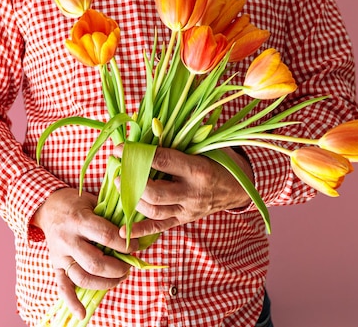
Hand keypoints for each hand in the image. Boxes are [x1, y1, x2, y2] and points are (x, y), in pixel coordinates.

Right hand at [30, 188, 137, 318]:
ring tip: (120, 277)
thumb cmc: (75, 202)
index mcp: (79, 220)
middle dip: (117, 268)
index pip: (106, 236)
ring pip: (82, 277)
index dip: (125, 244)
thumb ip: (110, 212)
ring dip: (105, 283)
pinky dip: (71, 302)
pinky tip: (82, 313)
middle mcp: (68, 239)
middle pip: (96, 262)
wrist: (46, 206)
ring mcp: (60, 254)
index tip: (135, 246)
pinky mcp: (55, 265)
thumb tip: (134, 225)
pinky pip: (61, 286)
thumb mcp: (93, 200)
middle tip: (129, 266)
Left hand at [116, 146, 252, 238]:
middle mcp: (192, 193)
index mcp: (198, 170)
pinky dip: (141, 230)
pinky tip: (123, 231)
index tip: (121, 148)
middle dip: (132, 181)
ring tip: (119, 185)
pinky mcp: (183, 220)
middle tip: (119, 169)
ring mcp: (188, 210)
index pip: (163, 162)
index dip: (139, 155)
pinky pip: (160, 228)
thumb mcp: (207, 146)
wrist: (239, 188)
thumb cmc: (220, 161)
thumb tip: (153, 124)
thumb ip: (182, 139)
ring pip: (154, 211)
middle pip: (155, 192)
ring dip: (133, 200)